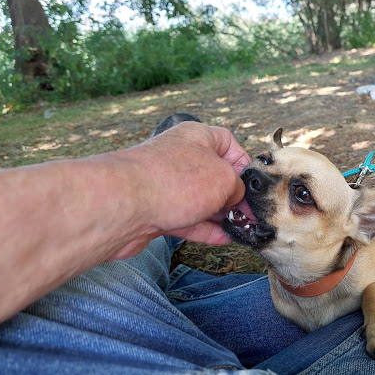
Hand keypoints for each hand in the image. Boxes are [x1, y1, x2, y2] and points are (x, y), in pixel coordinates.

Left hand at [108, 122, 250, 258]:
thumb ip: (237, 187)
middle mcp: (180, 156)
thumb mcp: (223, 179)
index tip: (253, 185)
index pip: (228, 143)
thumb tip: (235, 198)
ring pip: (201, 199)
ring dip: (220, 215)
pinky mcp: (156, 210)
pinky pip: (187, 219)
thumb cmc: (171, 180)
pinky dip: (205, 229)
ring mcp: (166, 184)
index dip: (244, 163)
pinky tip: (223, 238)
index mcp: (197, 136)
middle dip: (233, 194)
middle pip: (214, 174)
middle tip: (250, 213)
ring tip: (241, 228)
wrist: (121, 205)